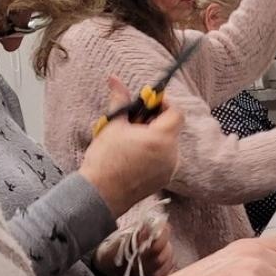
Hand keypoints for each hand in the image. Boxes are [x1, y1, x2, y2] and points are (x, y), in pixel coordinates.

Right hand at [81, 77, 180, 216]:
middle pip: (171, 128)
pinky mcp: (164, 180)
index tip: (147, 103)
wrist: (99, 196)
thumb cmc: (105, 160)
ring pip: (167, 143)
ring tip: (130, 139)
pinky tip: (133, 155)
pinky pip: (164, 158)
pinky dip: (153, 152)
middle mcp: (172, 154)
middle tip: (134, 121)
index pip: (176, 113)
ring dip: (153, 136)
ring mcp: (170, 169)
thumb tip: (115, 79)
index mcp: (162, 138)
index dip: (163, 104)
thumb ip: (120, 101)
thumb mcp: (112, 126)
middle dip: (154, 120)